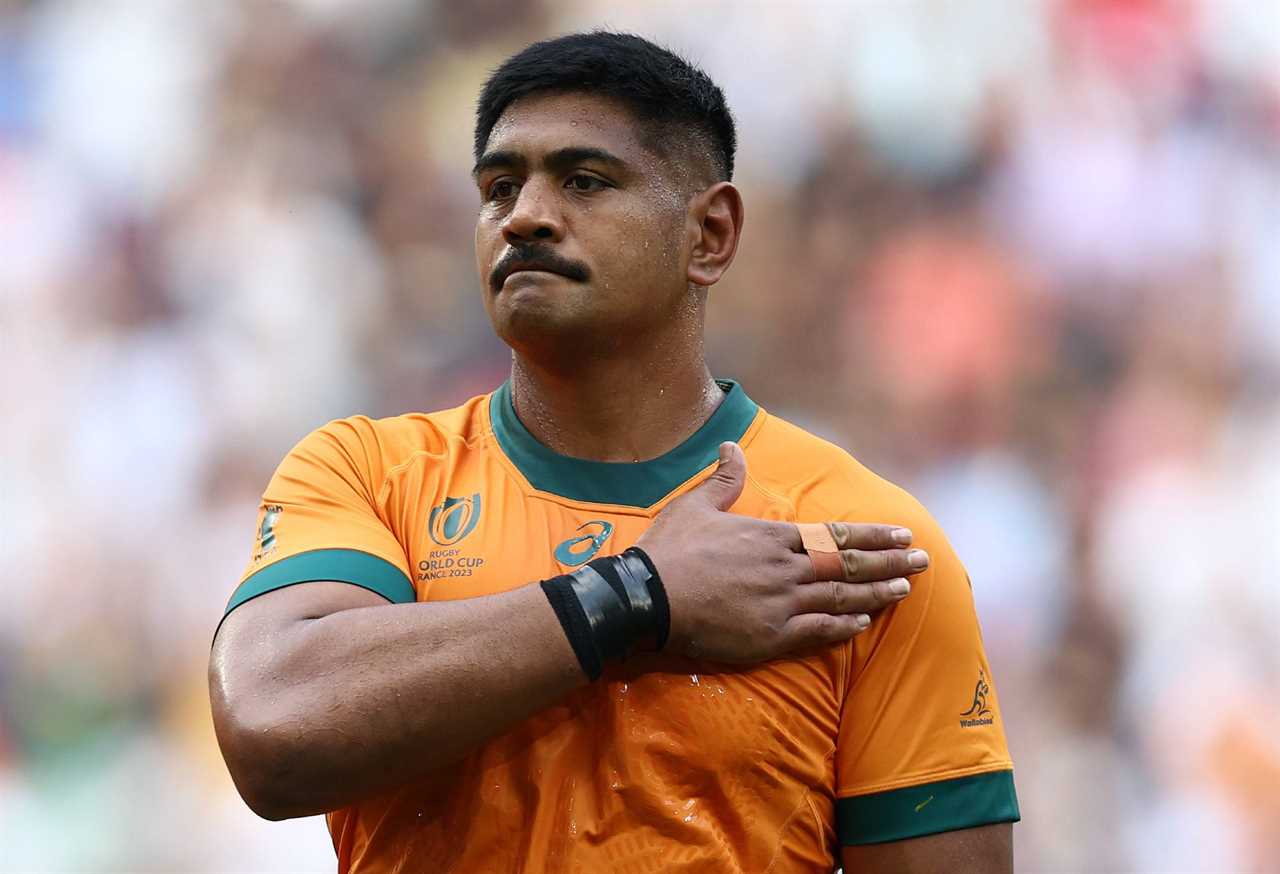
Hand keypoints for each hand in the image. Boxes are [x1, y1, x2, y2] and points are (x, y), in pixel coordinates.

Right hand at [634, 442, 927, 662]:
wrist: (648, 598)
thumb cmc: (670, 550)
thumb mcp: (696, 505)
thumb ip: (723, 479)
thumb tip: (729, 445)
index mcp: (772, 536)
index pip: (836, 534)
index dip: (874, 535)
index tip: (903, 535)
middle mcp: (786, 568)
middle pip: (849, 565)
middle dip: (890, 563)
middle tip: (924, 562)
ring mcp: (781, 604)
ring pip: (842, 598)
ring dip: (877, 594)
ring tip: (905, 590)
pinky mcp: (770, 636)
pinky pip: (818, 631)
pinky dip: (845, 627)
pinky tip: (865, 624)